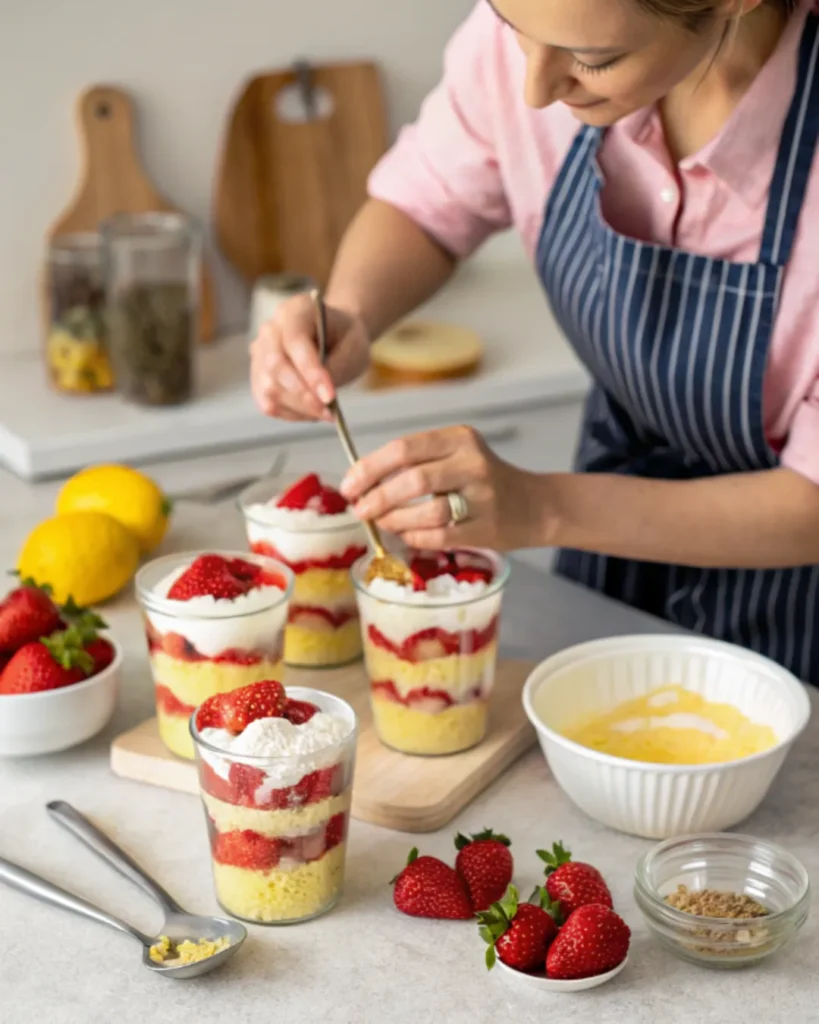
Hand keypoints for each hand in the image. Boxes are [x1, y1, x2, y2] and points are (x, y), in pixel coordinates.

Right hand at [250, 293, 369, 420]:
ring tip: (326, 412)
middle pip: (275, 366)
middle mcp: (270, 330)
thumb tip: (319, 396)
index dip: (310, 371)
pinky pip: (269, 404)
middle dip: (303, 395)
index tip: (330, 396)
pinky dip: (292, 414)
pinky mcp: (259, 378)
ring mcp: (260, 355)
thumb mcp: (353, 348)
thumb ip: (335, 368)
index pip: (294, 341)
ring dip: (300, 408)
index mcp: (295, 311)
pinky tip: (312, 412)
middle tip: (328, 411)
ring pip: (269, 389)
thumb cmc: (345, 339)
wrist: (335, 338)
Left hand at [340, 425, 551, 550]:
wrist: (535, 505)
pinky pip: (440, 536)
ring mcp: (483, 498)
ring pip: (427, 511)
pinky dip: (415, 537)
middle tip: (360, 509)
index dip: (369, 468)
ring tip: (382, 523)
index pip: (404, 448)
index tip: (349, 485)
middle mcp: (473, 464)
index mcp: (459, 439)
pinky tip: (407, 535)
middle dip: (377, 497)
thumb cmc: (484, 480)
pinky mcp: (487, 528)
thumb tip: (362, 481)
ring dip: (395, 520)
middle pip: (413, 479)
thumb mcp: (455, 455)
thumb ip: (416, 462)